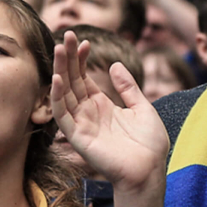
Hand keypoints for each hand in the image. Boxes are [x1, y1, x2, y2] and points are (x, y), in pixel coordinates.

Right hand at [51, 31, 169, 196]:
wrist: (149, 171)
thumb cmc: (149, 145)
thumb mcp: (143, 108)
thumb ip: (128, 88)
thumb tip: (115, 64)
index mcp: (101, 105)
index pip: (83, 77)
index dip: (81, 59)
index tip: (82, 41)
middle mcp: (87, 112)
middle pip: (72, 80)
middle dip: (67, 58)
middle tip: (66, 35)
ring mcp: (80, 123)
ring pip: (64, 92)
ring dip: (60, 70)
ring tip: (59, 48)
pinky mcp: (76, 136)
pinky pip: (62, 114)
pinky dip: (57, 96)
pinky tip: (58, 78)